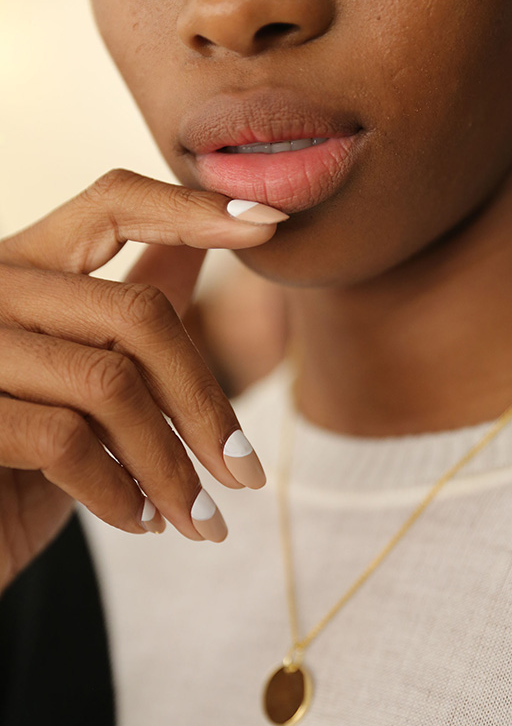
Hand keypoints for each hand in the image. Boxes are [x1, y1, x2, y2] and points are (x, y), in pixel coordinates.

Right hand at [0, 169, 287, 592]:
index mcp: (25, 270)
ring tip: (198, 519)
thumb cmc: (18, 463)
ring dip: (172, 468)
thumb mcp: (80, 387)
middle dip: (206, 405)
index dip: (191, 209)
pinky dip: (120, 492)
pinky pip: (66, 441)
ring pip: (110, 384)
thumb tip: (196, 249)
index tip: (271, 222)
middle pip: (137, 313)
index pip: (112, 204)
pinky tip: (140, 522)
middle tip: (245, 474)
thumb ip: (126, 318)